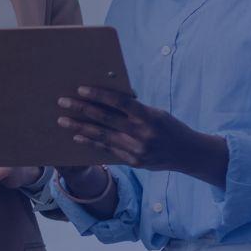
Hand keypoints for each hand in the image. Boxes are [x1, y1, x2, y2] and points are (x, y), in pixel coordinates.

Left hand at [55, 86, 228, 185]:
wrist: (188, 154)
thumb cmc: (170, 127)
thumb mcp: (157, 113)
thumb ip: (134, 108)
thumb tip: (108, 97)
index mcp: (150, 116)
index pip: (121, 102)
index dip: (100, 95)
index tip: (81, 89)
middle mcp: (142, 134)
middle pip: (106, 119)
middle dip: (82, 109)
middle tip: (63, 102)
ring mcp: (137, 150)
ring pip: (102, 136)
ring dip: (80, 127)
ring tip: (63, 120)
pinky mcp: (133, 162)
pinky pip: (107, 150)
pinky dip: (91, 143)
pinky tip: (77, 137)